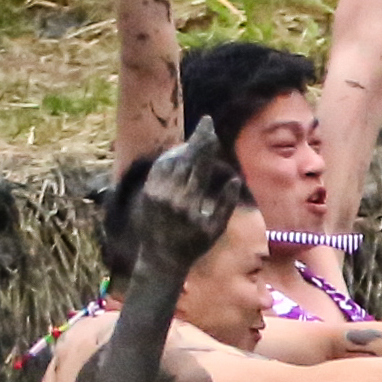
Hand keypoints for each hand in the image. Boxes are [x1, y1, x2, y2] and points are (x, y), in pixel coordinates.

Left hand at [129, 118, 246, 281]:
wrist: (161, 258)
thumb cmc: (193, 245)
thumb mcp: (215, 228)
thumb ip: (225, 204)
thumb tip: (234, 179)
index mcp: (190, 203)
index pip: (199, 164)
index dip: (205, 144)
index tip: (210, 128)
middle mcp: (170, 195)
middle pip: (185, 158)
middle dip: (197, 140)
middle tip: (206, 124)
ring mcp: (155, 193)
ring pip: (170, 161)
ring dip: (183, 148)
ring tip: (195, 140)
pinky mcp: (147, 193)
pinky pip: (159, 169)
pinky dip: (169, 158)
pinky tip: (179, 154)